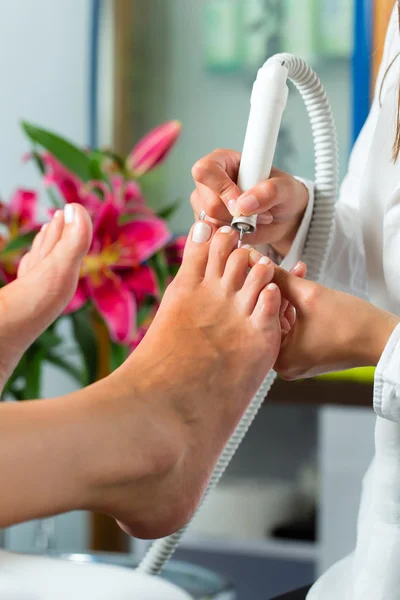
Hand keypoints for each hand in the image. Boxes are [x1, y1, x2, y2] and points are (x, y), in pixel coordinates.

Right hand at [191, 149, 308, 254]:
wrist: (284, 218)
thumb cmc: (283, 195)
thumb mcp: (285, 188)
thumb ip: (269, 191)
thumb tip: (243, 204)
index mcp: (223, 161)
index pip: (206, 170)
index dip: (221, 188)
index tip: (241, 205)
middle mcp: (209, 183)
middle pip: (206, 202)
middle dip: (232, 215)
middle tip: (256, 217)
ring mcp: (206, 206)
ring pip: (209, 222)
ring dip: (234, 228)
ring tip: (254, 223)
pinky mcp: (210, 226)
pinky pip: (212, 237)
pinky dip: (230, 238)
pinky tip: (245, 232)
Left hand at [268, 264, 399, 379]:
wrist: (383, 337)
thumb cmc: (350, 323)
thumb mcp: (309, 295)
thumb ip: (279, 277)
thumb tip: (254, 260)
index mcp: (280, 360)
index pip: (261, 317)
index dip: (260, 288)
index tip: (257, 268)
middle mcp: (285, 365)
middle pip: (272, 319)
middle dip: (277, 289)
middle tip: (274, 265)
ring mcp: (297, 361)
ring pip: (284, 320)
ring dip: (289, 294)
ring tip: (296, 271)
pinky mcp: (309, 354)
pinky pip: (296, 326)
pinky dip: (298, 307)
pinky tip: (303, 285)